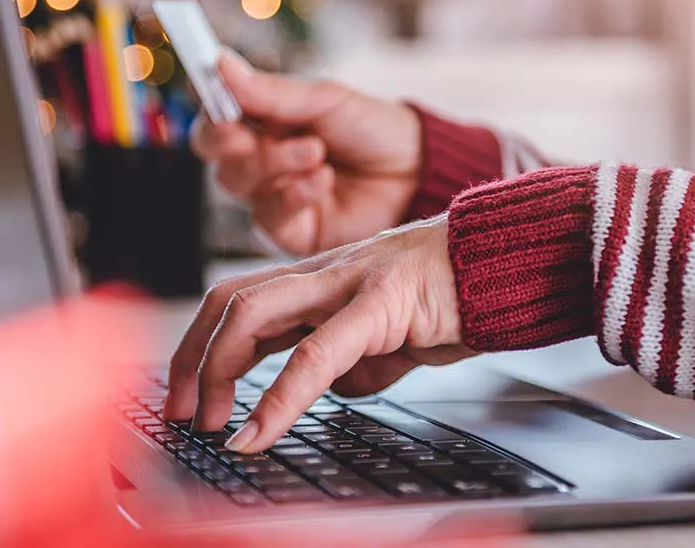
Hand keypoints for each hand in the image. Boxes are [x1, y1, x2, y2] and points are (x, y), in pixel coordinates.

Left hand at [162, 216, 475, 452]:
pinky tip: (261, 431)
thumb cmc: (455, 294)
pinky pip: (315, 352)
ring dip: (218, 373)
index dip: (200, 348)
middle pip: (227, 300)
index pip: (236, 301)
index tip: (188, 398)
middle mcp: (322, 272)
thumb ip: (355, 359)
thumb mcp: (391, 335)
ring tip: (213, 423)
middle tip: (183, 414)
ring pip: (253, 312)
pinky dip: (279, 397)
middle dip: (191, 360)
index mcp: (321, 278)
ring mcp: (347, 280)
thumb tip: (331, 392)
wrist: (511, 262)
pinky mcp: (380, 302)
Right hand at [192, 54, 421, 255]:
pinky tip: (323, 180)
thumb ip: (272, 93)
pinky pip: (268, 215)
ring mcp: (274, 196)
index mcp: (265, 122)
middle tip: (256, 134)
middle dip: (234, 142)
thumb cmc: (373, 130)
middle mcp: (262, 160)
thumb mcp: (325, 101)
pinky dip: (293, 194)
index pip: (216, 118)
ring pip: (238, 183)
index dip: (212, 112)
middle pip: (217, 154)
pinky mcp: (291, 231)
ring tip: (316, 152)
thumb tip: (221, 64)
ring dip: (275, 163)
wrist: (416, 172)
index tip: (224, 106)